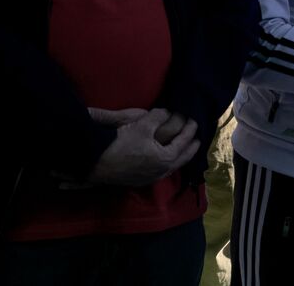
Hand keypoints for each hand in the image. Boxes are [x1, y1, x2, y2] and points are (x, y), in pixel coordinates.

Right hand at [85, 108, 199, 187]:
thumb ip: (159, 116)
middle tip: (198, 136)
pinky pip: (163, 171)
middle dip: (192, 146)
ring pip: (174, 166)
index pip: (184, 141)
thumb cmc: (121, 144)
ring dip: (181, 155)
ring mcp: (151, 178)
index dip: (191, 128)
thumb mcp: (142, 125)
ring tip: (185, 146)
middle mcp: (162, 171)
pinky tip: (166, 158)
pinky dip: (170, 162)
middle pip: (183, 158)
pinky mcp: (141, 181)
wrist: (96, 164)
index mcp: (166, 158)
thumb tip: (168, 112)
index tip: (195, 120)